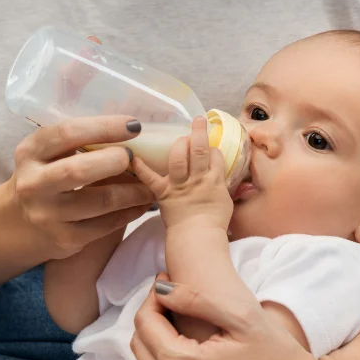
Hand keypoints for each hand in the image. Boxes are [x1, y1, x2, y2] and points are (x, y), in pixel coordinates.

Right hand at [10, 115, 153, 258]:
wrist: (19, 225)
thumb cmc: (44, 177)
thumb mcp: (47, 154)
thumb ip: (78, 139)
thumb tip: (128, 124)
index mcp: (30, 153)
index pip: (66, 134)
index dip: (103, 128)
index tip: (133, 126)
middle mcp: (34, 185)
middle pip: (79, 171)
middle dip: (115, 161)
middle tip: (135, 157)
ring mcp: (48, 216)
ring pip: (101, 202)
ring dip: (133, 191)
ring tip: (151, 184)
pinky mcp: (65, 240)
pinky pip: (106, 225)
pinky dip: (130, 212)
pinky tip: (141, 204)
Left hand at [131, 116, 232, 230]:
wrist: (198, 239)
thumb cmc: (214, 223)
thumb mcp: (226, 202)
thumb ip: (222, 186)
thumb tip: (222, 178)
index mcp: (215, 180)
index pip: (215, 155)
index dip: (213, 147)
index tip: (209, 146)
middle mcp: (197, 179)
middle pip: (199, 149)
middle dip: (198, 132)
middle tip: (198, 120)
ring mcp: (179, 185)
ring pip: (178, 158)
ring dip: (179, 143)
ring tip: (179, 136)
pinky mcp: (163, 193)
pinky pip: (150, 179)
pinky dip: (141, 168)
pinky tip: (133, 157)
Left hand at [131, 274, 359, 359]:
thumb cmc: (280, 357)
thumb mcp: (242, 317)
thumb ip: (196, 299)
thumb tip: (161, 287)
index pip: (145, 322)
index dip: (154, 298)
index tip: (168, 284)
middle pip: (139, 346)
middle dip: (152, 320)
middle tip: (172, 303)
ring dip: (155, 346)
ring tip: (178, 328)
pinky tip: (186, 358)